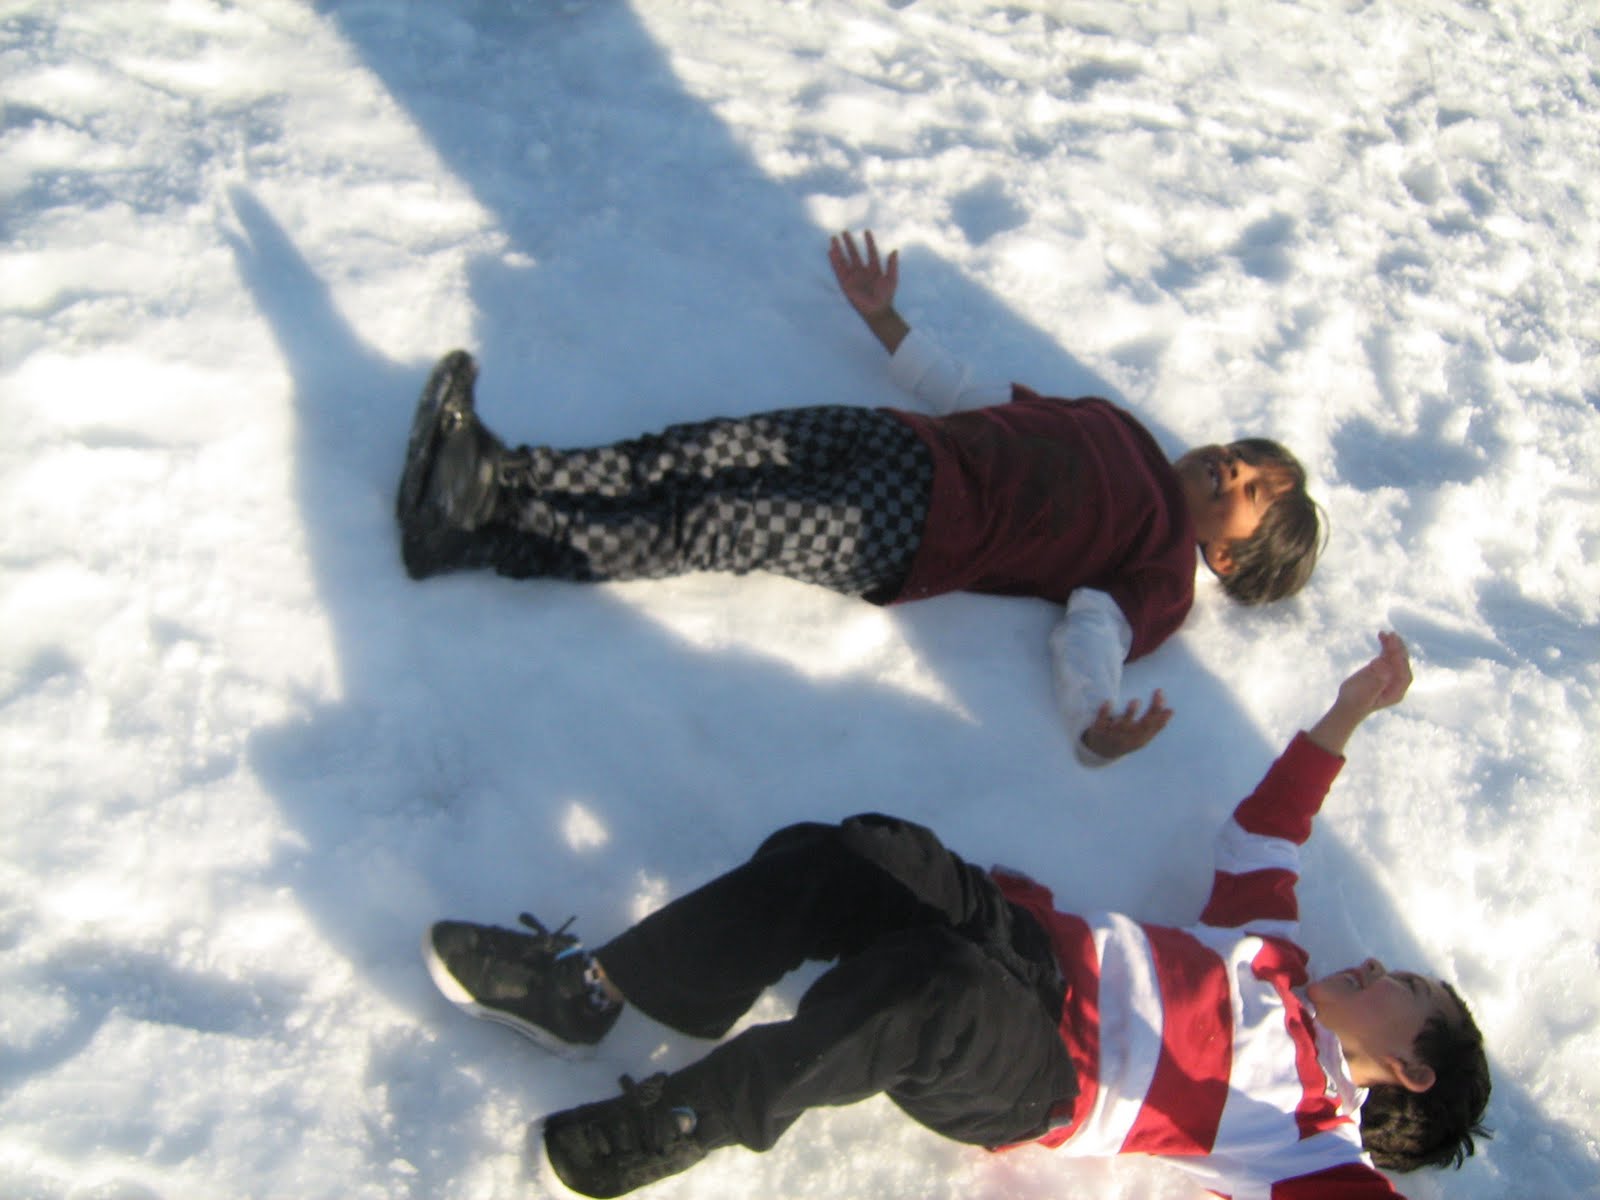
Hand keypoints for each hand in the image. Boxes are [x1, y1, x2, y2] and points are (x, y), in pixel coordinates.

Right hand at [828, 230, 898, 318]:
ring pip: (844, 260)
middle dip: (849, 243)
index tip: (866, 231)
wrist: (878, 310)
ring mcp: (853, 277)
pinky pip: (838, 270)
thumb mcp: (892, 279)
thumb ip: (892, 265)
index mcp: (874, 269)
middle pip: (854, 254)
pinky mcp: (845, 283)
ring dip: (839, 250)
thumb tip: (895, 250)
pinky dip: (834, 261)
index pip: (870, 252)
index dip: (869, 242)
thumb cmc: (886, 296)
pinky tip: (831, 252)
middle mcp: (862, 271)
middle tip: (844, 232)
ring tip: (833, 239)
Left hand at [1080, 690, 1172, 760]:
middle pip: (1142, 725)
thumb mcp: (1141, 735)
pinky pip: (1101, 721)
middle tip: (1159, 691)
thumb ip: (1155, 724)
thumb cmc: (1126, 739)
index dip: (1162, 715)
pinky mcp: (1098, 730)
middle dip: (1152, 709)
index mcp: (1140, 740)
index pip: (1153, 727)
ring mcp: (1113, 735)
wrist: (1100, 752)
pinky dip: (1104, 712)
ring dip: (1129, 713)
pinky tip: (1109, 701)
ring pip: (1122, 726)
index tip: (1166, 700)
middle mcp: (1128, 738)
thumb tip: (1171, 710)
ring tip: (1136, 701)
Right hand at [1306, 631, 1412, 756]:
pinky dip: (1386, 644)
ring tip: (1387, 634)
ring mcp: (1391, 673)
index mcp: (1397, 692)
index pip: (1404, 676)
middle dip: (1398, 650)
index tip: (1392, 652)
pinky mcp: (1383, 666)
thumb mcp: (1364, 696)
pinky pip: (1387, 653)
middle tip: (1392, 637)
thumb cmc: (1355, 703)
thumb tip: (1385, 669)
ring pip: (1396, 656)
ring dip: (1393, 644)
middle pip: (1402, 664)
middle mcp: (1397, 682)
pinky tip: (1382, 635)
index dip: (1400, 663)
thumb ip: (1376, 684)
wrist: (1348, 704)